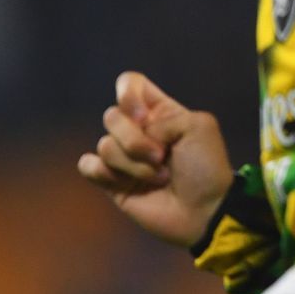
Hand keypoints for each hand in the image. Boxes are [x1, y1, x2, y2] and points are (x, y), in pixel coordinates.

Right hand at [77, 71, 232, 247]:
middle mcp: (138, 130)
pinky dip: (104, 173)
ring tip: (159, 177)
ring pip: (104, 145)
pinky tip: (125, 184)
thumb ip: (163, 117)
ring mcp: (123, 156)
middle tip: (162, 156)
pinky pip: (88, 165)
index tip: (145, 116)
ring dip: (134, 164)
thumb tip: (135, 133)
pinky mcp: (111, 181)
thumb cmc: (206, 167)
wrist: (203, 209)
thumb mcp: (198, 127)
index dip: (129, 95)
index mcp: (160, 112)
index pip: (129, 84)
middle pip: (112, 116)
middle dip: (136, 140)